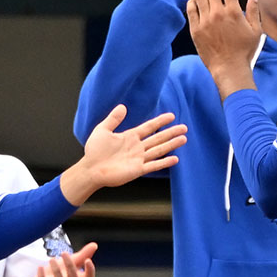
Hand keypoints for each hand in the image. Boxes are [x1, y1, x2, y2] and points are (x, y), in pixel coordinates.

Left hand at [33, 241, 96, 276]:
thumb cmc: (61, 273)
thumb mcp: (71, 263)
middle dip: (69, 265)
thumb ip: (83, 255)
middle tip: (63, 252)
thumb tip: (95, 245)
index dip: (90, 271)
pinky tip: (40, 267)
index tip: (88, 260)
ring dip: (56, 271)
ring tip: (51, 259)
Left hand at [64, 107, 184, 203]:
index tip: (171, 116)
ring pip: (159, 150)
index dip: (160, 121)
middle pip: (158, 138)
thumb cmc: (94, 151)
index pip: (149, 127)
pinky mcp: (137, 170)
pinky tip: (175, 159)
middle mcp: (137, 147)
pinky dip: (164, 163)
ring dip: (171, 145)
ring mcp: (139, 159)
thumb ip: (113, 119)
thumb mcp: (102, 130)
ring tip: (183, 139)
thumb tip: (122, 106)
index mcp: (130, 137)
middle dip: (171, 133)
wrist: (91, 169)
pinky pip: (153, 165)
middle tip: (184, 128)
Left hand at [186, 0, 262, 97]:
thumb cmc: (244, 52)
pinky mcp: (196, 30)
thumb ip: (254, 10)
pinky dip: (192, 2)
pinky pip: (190, 9)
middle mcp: (218, 14)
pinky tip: (195, 3)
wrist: (229, 69)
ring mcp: (205, 21)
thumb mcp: (256, 31)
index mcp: (234, 12)